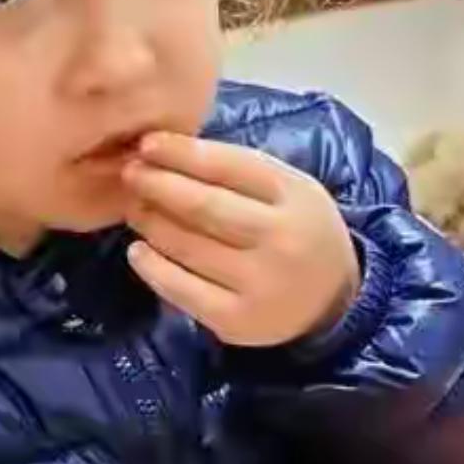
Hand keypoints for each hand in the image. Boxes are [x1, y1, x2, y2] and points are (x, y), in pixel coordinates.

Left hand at [124, 132, 359, 346]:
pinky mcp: (236, 320)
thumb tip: (167, 151)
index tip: (147, 144)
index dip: (182, 153)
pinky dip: (153, 268)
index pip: (229, 166)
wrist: (333, 301)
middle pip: (203, 206)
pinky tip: (138, 251)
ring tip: (133, 207)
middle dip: (157, 185)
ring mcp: (259, 283)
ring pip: (187, 246)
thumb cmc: (297, 230)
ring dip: (151, 222)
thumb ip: (238, 170)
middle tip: (129, 174)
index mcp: (295, 196)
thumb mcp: (287, 190)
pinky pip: (182, 289)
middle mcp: (280, 239)